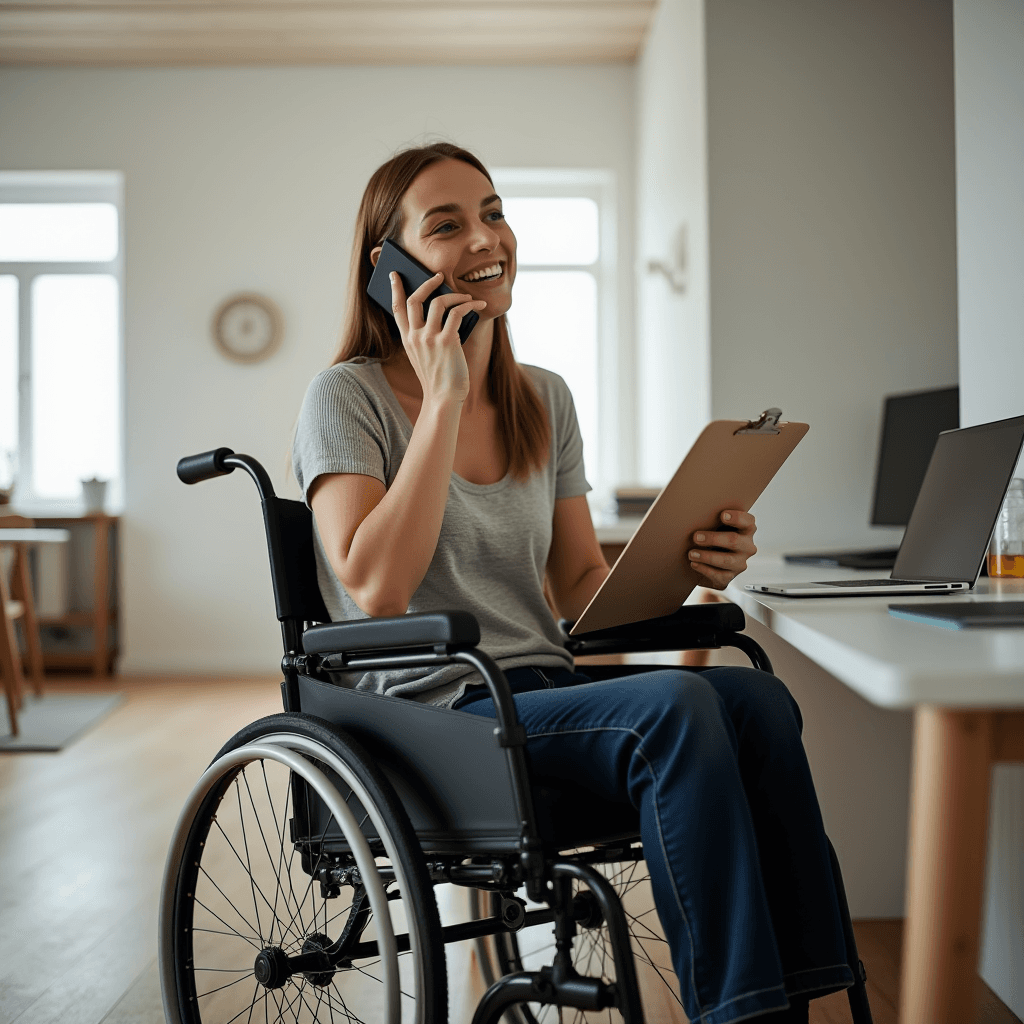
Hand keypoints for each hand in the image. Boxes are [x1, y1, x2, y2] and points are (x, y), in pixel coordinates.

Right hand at [390, 271, 485, 404]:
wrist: (444, 399)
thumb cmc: (439, 379)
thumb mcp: (424, 357)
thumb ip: (426, 337)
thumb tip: (442, 312)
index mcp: (408, 340)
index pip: (396, 309)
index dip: (395, 289)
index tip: (395, 275)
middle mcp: (416, 337)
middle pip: (415, 299)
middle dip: (427, 282)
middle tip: (439, 275)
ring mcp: (430, 338)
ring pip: (438, 302)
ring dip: (455, 295)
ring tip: (466, 297)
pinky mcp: (447, 341)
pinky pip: (457, 313)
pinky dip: (468, 306)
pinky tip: (477, 306)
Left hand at [687, 510, 756, 590]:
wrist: (710, 563)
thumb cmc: (714, 539)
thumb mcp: (716, 528)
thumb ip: (713, 522)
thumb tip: (695, 517)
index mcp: (746, 530)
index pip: (748, 522)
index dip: (737, 518)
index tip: (722, 515)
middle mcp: (747, 547)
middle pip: (734, 540)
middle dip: (713, 538)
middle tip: (696, 537)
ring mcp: (740, 563)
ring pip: (726, 560)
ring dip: (707, 556)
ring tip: (692, 553)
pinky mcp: (730, 577)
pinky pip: (719, 574)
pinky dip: (704, 569)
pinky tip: (694, 564)